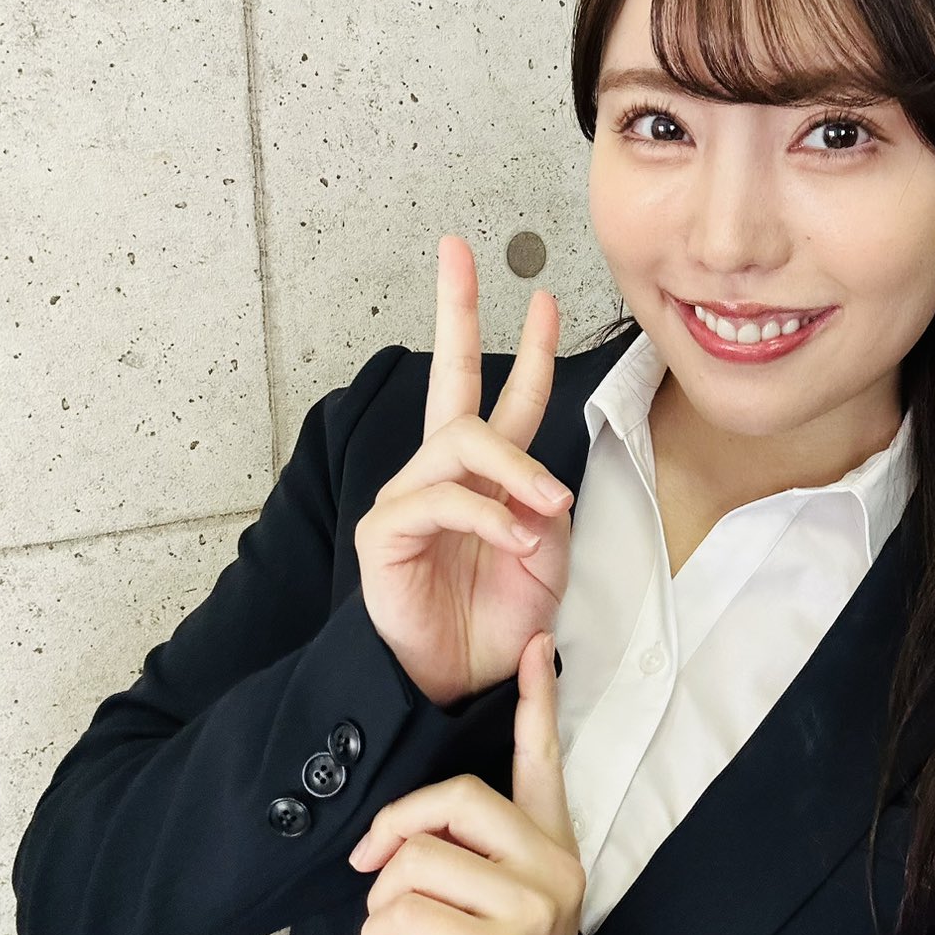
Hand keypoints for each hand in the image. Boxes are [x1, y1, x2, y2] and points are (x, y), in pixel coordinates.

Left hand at [345, 628, 583, 934]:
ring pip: (420, 856)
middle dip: (395, 826)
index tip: (534, 647)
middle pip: (457, 797)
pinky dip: (376, 934)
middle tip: (372, 864)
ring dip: (379, 894)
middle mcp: (554, 870)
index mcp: (552, 848)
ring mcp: (533, 910)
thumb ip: (466, 852)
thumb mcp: (483, 905)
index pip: (545, 761)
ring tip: (386, 931)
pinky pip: (404, 911)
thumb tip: (407, 822)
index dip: (537, 702)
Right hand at [353, 234, 575, 708]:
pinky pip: (443, 498)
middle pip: (448, 376)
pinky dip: (487, 513)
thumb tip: (543, 475)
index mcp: (487, 474)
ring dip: (515, 469)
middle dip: (455, 309)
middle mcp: (444, 473)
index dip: (529, 348)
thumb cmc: (498, 620)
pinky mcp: (387, 532)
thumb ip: (546, 503)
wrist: (458, 683)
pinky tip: (513, 536)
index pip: (509, 398)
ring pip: (463, 442)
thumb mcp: (547, 554)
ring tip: (543, 508)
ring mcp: (411, 497)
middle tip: (458, 251)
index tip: (545, 296)